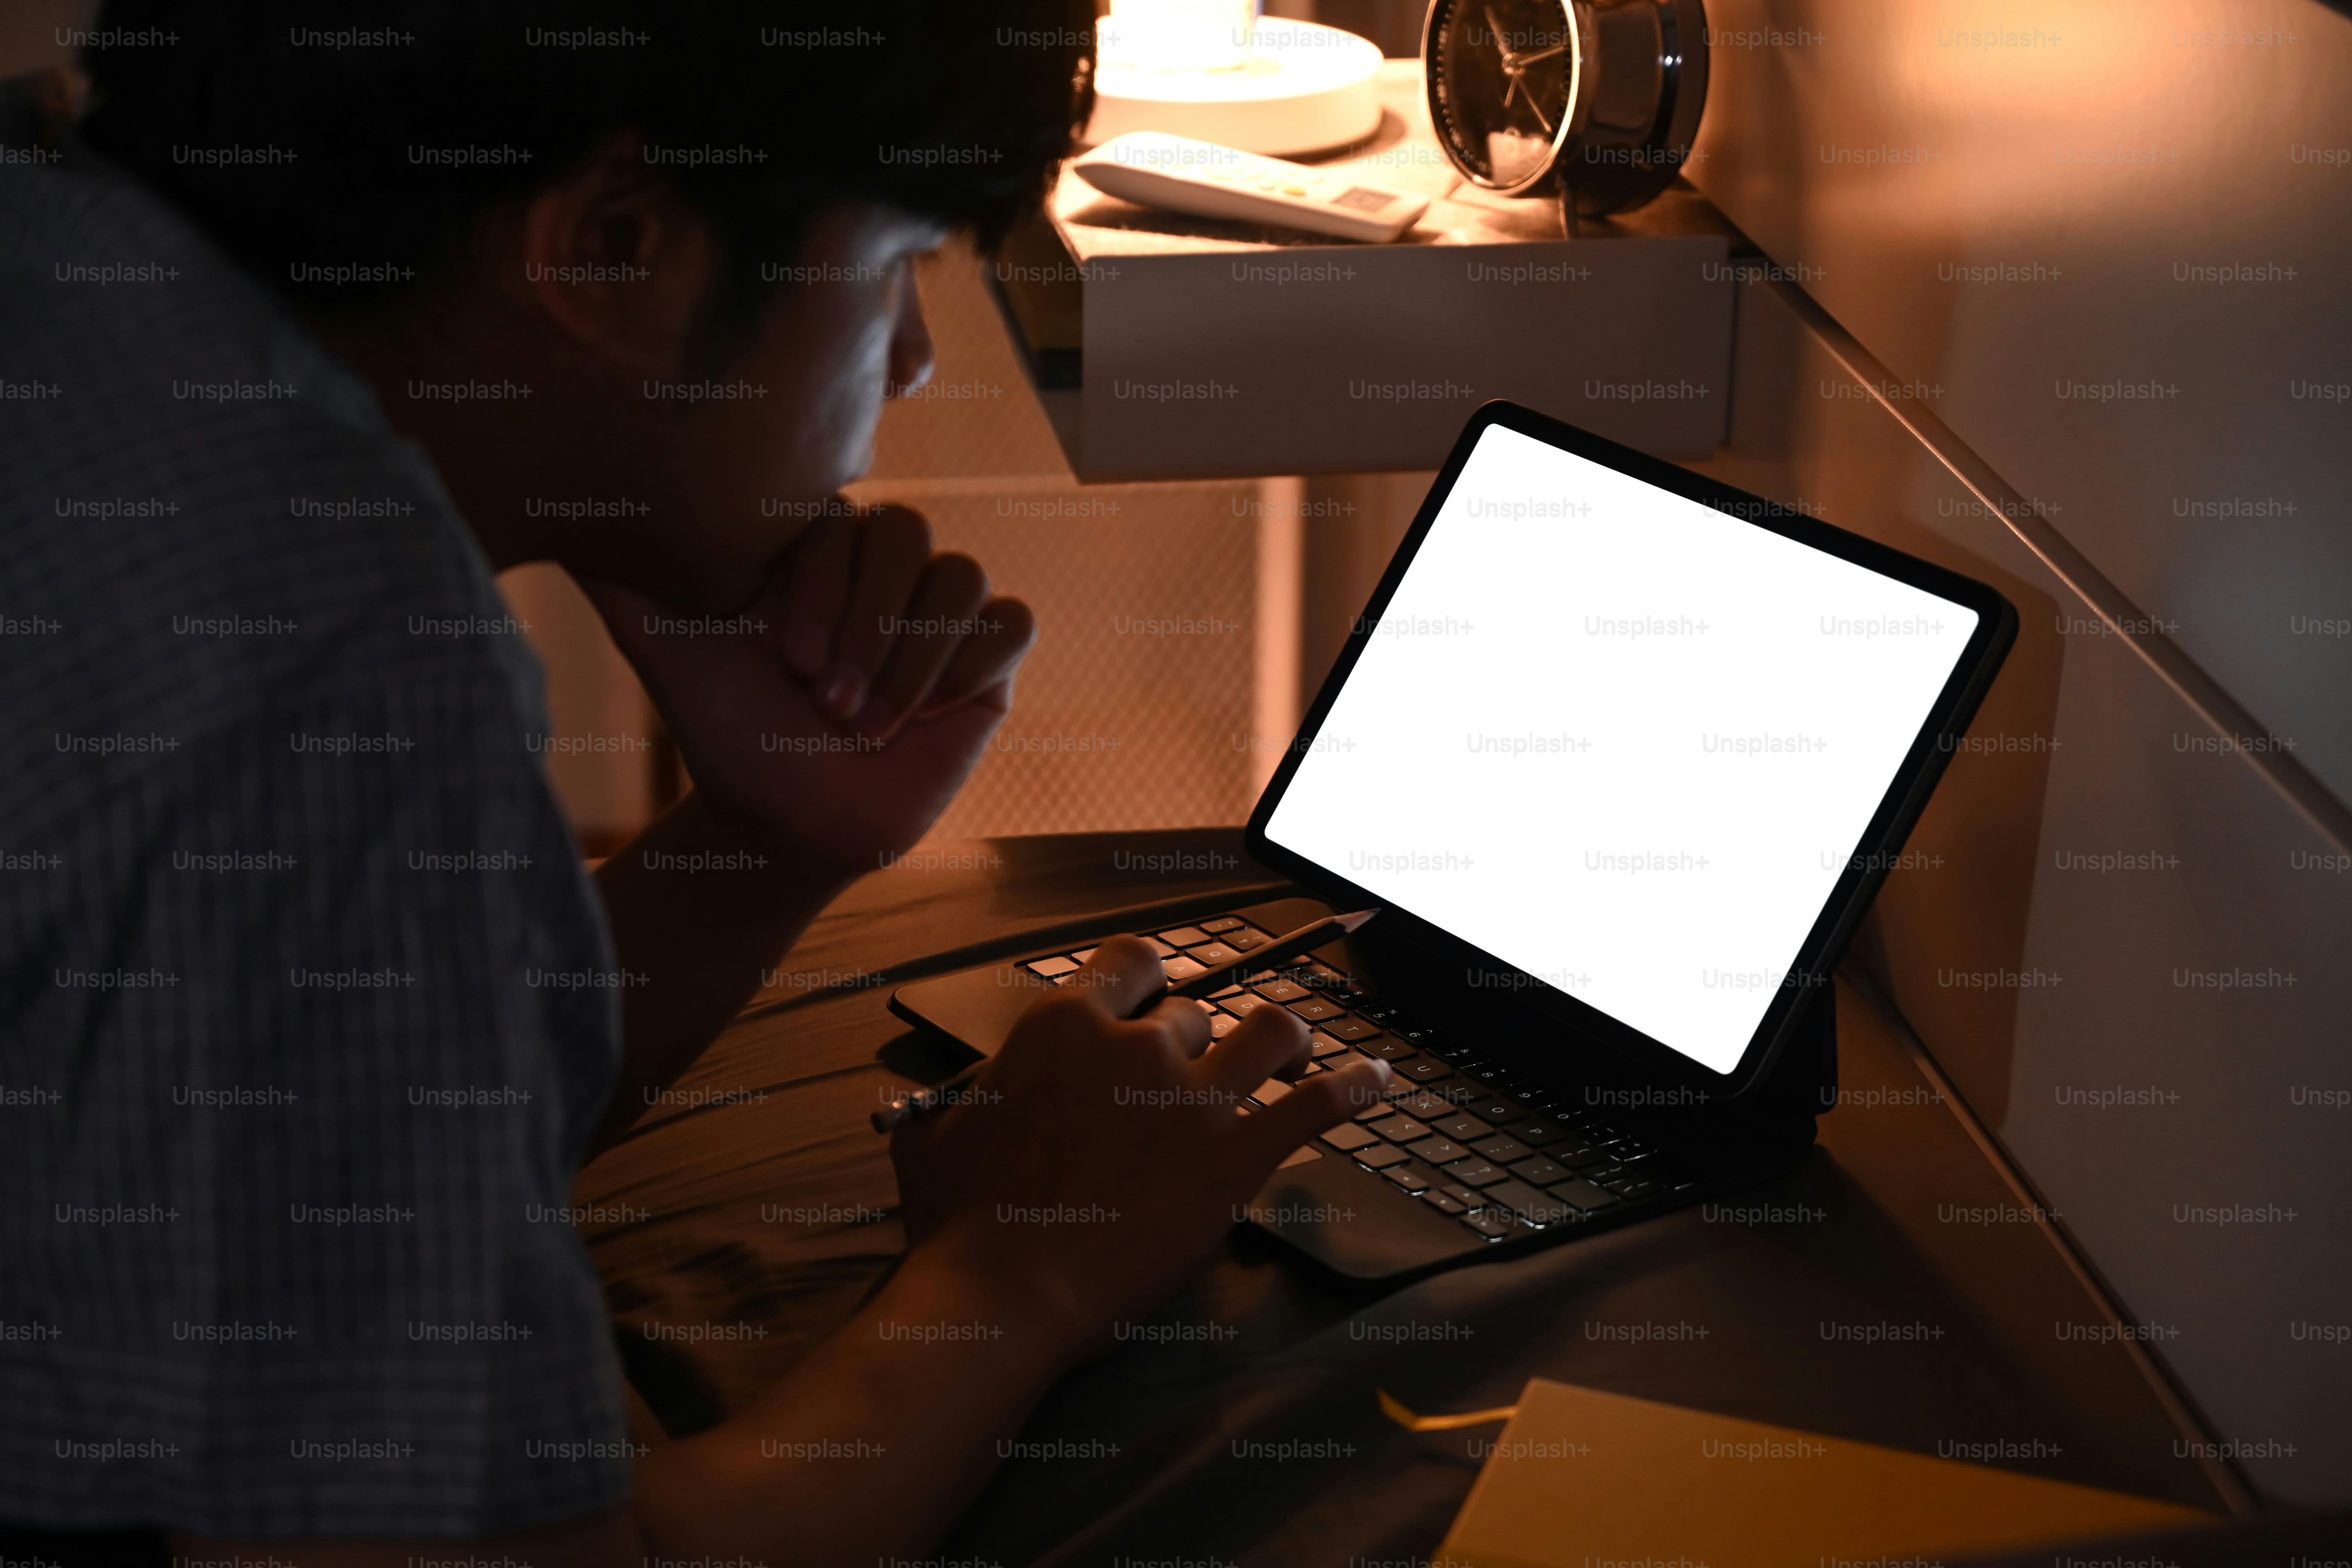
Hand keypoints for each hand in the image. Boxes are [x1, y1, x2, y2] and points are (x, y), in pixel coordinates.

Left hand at [585, 503, 1035, 872]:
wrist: (786, 821)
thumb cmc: (728, 731)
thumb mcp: (664, 645)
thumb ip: (623, 574)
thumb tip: (562, 500)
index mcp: (819, 547)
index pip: (844, 515)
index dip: (823, 585)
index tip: (785, 662)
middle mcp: (884, 567)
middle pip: (910, 537)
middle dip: (866, 626)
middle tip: (824, 700)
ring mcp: (941, 611)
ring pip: (962, 579)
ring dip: (911, 661)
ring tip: (865, 724)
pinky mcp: (989, 660)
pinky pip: (1012, 623)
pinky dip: (971, 664)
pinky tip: (928, 713)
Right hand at [889, 937, 1394, 1343]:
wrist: (1001, 1294)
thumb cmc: (962, 1220)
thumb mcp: (937, 1130)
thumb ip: (962, 1092)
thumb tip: (971, 1088)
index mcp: (1063, 1023)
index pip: (1134, 961)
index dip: (1150, 983)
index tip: (1154, 1004)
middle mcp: (1133, 1044)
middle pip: (1191, 1018)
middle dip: (1191, 1050)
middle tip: (1184, 1092)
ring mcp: (1191, 1098)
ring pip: (1269, 1031)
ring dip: (1282, 1040)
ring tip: (1293, 1056)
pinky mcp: (1234, 1155)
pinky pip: (1318, 1102)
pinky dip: (1354, 1086)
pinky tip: (1377, 1081)